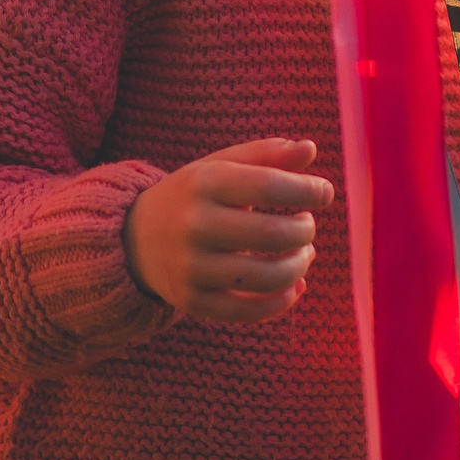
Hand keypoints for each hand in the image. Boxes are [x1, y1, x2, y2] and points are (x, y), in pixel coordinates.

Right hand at [123, 138, 334, 322]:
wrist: (135, 237)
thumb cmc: (194, 196)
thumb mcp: (221, 166)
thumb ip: (266, 155)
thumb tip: (310, 149)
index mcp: (203, 183)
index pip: (268, 185)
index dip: (306, 190)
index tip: (324, 193)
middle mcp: (194, 225)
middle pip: (273, 234)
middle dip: (304, 231)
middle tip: (306, 225)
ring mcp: (192, 267)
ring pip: (267, 277)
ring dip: (299, 266)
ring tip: (303, 253)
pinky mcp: (193, 302)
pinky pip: (249, 310)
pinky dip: (282, 301)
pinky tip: (295, 286)